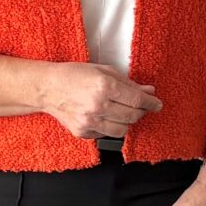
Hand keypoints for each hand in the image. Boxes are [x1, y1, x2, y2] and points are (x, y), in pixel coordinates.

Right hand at [37, 63, 161, 141]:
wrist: (48, 88)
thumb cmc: (74, 75)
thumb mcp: (104, 71)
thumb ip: (128, 83)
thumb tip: (148, 91)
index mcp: (104, 86)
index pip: (137, 100)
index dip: (151, 103)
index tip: (157, 104)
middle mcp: (98, 106)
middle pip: (132, 116)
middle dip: (141, 111)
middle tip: (140, 106)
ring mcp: (90, 121)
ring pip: (123, 130)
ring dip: (128, 121)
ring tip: (124, 112)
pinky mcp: (83, 132)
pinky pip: (107, 134)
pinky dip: (112, 127)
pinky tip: (107, 116)